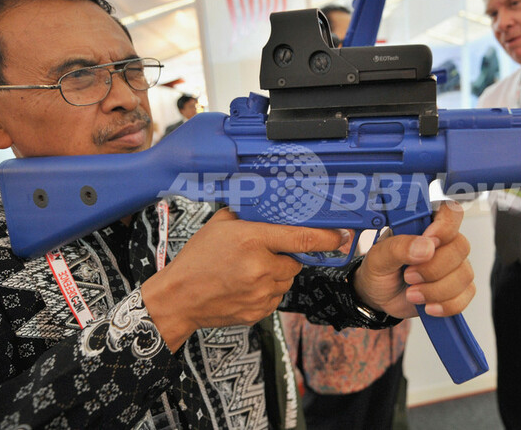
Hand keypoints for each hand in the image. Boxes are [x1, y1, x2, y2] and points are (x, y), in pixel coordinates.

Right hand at [142, 208, 347, 351]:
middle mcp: (260, 267)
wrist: (179, 298)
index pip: (301, 237)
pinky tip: (245, 287)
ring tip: (249, 272)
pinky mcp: (259, 312)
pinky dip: (267, 291)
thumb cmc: (197, 259)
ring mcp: (261, 292)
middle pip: (295, 261)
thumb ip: (248, 215)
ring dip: (276, 274)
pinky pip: (276, 297)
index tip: (341, 236)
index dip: (326, 237)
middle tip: (262, 255)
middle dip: (285, 256)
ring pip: (287, 279)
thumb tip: (270, 208)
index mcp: (252, 240)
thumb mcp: (219, 226)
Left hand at [352, 201, 474, 318]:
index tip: (430, 241)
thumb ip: (399, 247)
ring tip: (412, 293)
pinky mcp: (458, 289)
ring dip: (436, 290)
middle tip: (408, 276)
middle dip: (433, 268)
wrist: (378, 298)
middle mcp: (445, 242)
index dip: (446, 226)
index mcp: (426, 225)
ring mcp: (455, 266)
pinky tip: (427, 306)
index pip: (451, 212)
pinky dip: (445, 305)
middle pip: (461, 247)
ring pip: (464, 275)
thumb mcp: (378, 256)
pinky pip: (465, 296)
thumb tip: (426, 247)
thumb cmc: (379, 270)